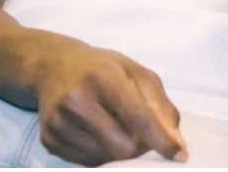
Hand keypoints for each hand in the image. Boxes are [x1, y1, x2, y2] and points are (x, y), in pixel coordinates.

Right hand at [36, 41, 186, 165]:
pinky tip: (98, 132)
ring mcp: (58, 122)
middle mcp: (76, 99)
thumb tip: (176, 142)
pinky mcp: (48, 140)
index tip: (179, 155)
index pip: (137, 116)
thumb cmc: (101, 68)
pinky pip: (87, 163)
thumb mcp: (136, 72)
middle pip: (122, 147)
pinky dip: (102, 154)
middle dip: (140, 147)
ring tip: (116, 127)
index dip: (160, 139)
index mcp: (102, 76)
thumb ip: (160, 105)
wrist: (53, 66)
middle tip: (142, 134)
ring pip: (106, 158)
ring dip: (120, 151)